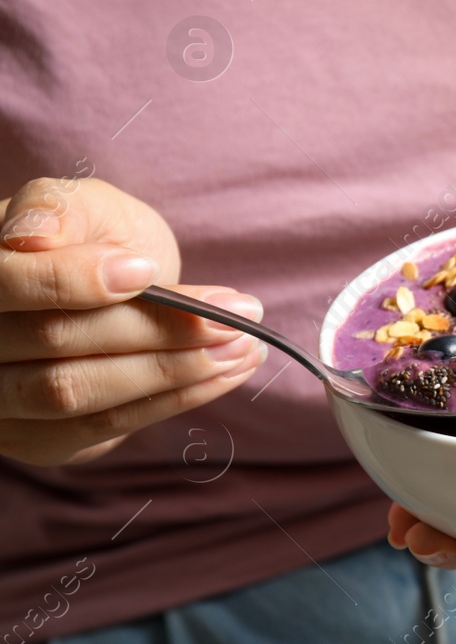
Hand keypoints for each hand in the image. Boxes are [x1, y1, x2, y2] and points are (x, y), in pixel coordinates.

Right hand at [0, 177, 267, 465]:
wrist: (101, 281)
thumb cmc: (86, 235)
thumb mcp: (79, 204)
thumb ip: (56, 210)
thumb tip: (32, 237)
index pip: (7, 286)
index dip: (73, 281)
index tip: (146, 270)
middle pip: (55, 344)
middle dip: (154, 329)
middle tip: (236, 314)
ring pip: (78, 394)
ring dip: (174, 371)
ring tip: (243, 345)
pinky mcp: (38, 439)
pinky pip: (103, 428)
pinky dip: (174, 400)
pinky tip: (228, 372)